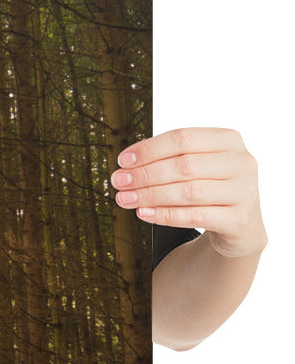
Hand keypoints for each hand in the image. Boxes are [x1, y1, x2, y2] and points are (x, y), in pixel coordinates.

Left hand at [111, 127, 265, 258]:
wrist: (240, 226)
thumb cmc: (210, 188)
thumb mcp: (196, 166)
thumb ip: (168, 159)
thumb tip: (126, 165)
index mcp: (229, 140)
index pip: (183, 138)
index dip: (149, 149)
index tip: (123, 160)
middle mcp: (241, 163)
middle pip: (184, 165)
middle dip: (145, 174)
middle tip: (119, 181)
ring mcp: (244, 192)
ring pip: (189, 191)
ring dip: (150, 195)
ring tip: (125, 198)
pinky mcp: (239, 220)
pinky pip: (195, 217)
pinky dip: (165, 215)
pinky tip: (144, 213)